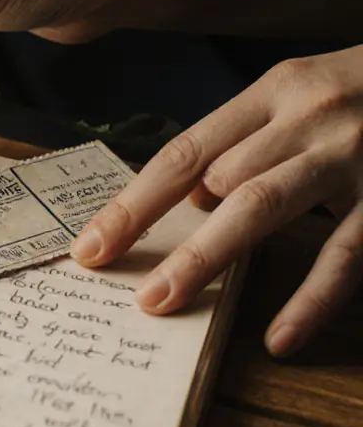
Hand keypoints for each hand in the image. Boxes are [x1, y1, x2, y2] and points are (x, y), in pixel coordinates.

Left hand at [71, 46, 362, 356]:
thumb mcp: (306, 94)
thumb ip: (248, 139)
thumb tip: (187, 195)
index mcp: (276, 90)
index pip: (183, 150)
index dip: (133, 202)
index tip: (91, 245)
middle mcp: (310, 115)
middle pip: (216, 180)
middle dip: (164, 236)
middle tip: (124, 285)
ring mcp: (356, 154)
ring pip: (263, 207)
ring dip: (208, 257)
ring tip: (167, 303)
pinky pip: (347, 253)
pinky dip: (312, 297)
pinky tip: (281, 336)